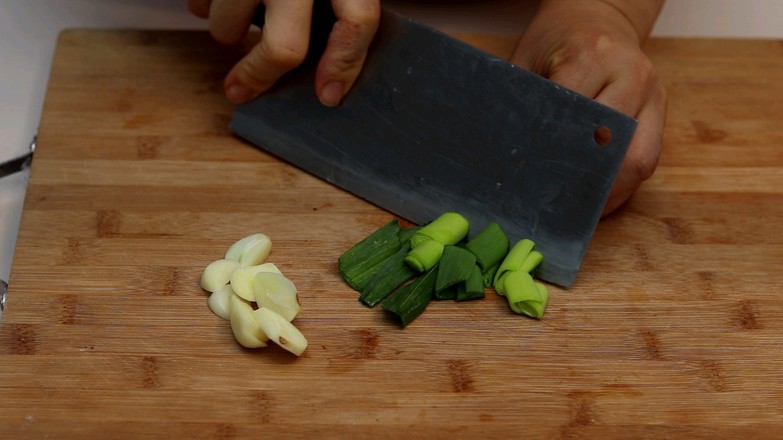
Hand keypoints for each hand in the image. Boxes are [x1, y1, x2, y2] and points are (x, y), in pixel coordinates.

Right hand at [188, 0, 380, 105]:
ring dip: (225, 29)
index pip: (357, 21)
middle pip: (285, 46)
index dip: (345, 65)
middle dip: (259, 74)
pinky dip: (204, 4)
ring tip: (230, 13)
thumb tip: (331, 64)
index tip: (328, 95)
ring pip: (228, 25)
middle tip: (241, 88)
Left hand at [511, 0, 666, 214]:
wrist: (597, 14)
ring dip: (610, 191)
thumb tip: (508, 159)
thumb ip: (522, 105)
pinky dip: (622, 184)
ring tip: (579, 211)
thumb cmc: (554, 41)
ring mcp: (652, 93)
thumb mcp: (526, 61)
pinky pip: (648, 157)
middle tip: (555, 208)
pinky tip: (597, 199)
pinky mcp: (660, 110)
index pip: (574, 120)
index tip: (532, 183)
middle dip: (585, 183)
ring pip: (639, 159)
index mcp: (592, 56)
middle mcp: (631, 74)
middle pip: (614, 147)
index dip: (554, 156)